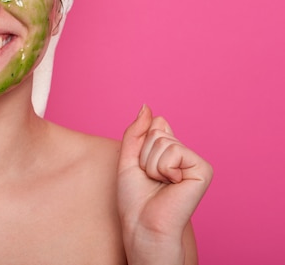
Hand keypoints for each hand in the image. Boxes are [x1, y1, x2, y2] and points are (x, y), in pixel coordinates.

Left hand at [117, 105, 212, 262]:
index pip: (155, 124)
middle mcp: (183, 154)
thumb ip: (137, 131)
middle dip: (145, 156)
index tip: (143, 167)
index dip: (141, 145)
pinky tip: (172, 184)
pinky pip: (174, 151)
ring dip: (152, 164)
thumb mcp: (128, 158)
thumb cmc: (134, 198)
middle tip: (150, 179)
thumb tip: (146, 106)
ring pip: (163, 141)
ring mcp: (194, 161)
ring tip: (159, 183)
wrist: (143, 225)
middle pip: (157, 131)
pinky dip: (164, 168)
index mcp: (168, 151)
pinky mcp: (203, 169)